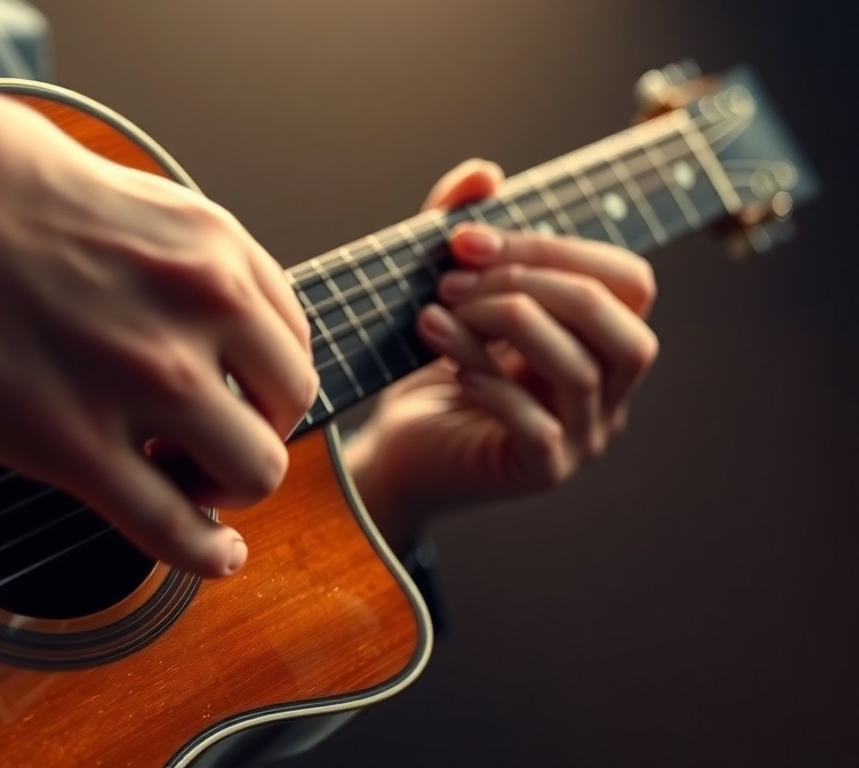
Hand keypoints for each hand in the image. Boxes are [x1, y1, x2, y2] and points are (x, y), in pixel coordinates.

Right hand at [0, 80, 317, 577]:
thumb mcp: (132, 200)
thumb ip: (180, 264)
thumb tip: (193, 322)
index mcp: (214, 246)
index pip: (290, 337)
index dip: (263, 378)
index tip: (234, 396)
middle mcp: (201, 311)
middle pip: (288, 407)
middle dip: (255, 432)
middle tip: (206, 440)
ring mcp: (146, 382)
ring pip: (253, 473)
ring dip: (227, 488)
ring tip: (183, 481)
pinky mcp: (77, 446)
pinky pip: (172, 527)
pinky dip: (205, 553)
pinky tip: (214, 554)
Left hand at [345, 159, 658, 549]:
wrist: (397, 449)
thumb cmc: (432, 369)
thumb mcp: (448, 292)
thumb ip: (464, 232)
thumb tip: (485, 174)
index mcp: (601, 339)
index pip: (627, 282)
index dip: (553, 248)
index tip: (465, 239)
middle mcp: (608, 390)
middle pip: (620, 323)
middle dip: (531, 285)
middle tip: (450, 280)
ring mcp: (583, 437)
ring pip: (578, 369)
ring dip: (501, 326)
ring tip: (435, 316)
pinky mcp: (543, 471)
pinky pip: (539, 426)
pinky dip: (493, 386)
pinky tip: (450, 369)